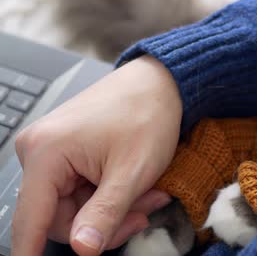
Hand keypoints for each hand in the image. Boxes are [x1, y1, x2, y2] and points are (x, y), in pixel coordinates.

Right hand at [12, 56, 181, 255]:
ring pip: (76, 206)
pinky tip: (136, 185)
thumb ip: (105, 214)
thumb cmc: (148, 114)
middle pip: (60, 216)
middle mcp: (40, 150)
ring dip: (113, 209)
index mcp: (47, 153)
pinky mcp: (67, 150)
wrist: (160, 83)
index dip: (32, 251)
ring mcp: (53, 150)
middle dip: (104, 223)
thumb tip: (81, 248)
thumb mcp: (132, 172)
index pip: (31, 218)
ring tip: (147, 194)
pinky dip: (110, 193)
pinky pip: (82, 189)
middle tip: (143, 215)